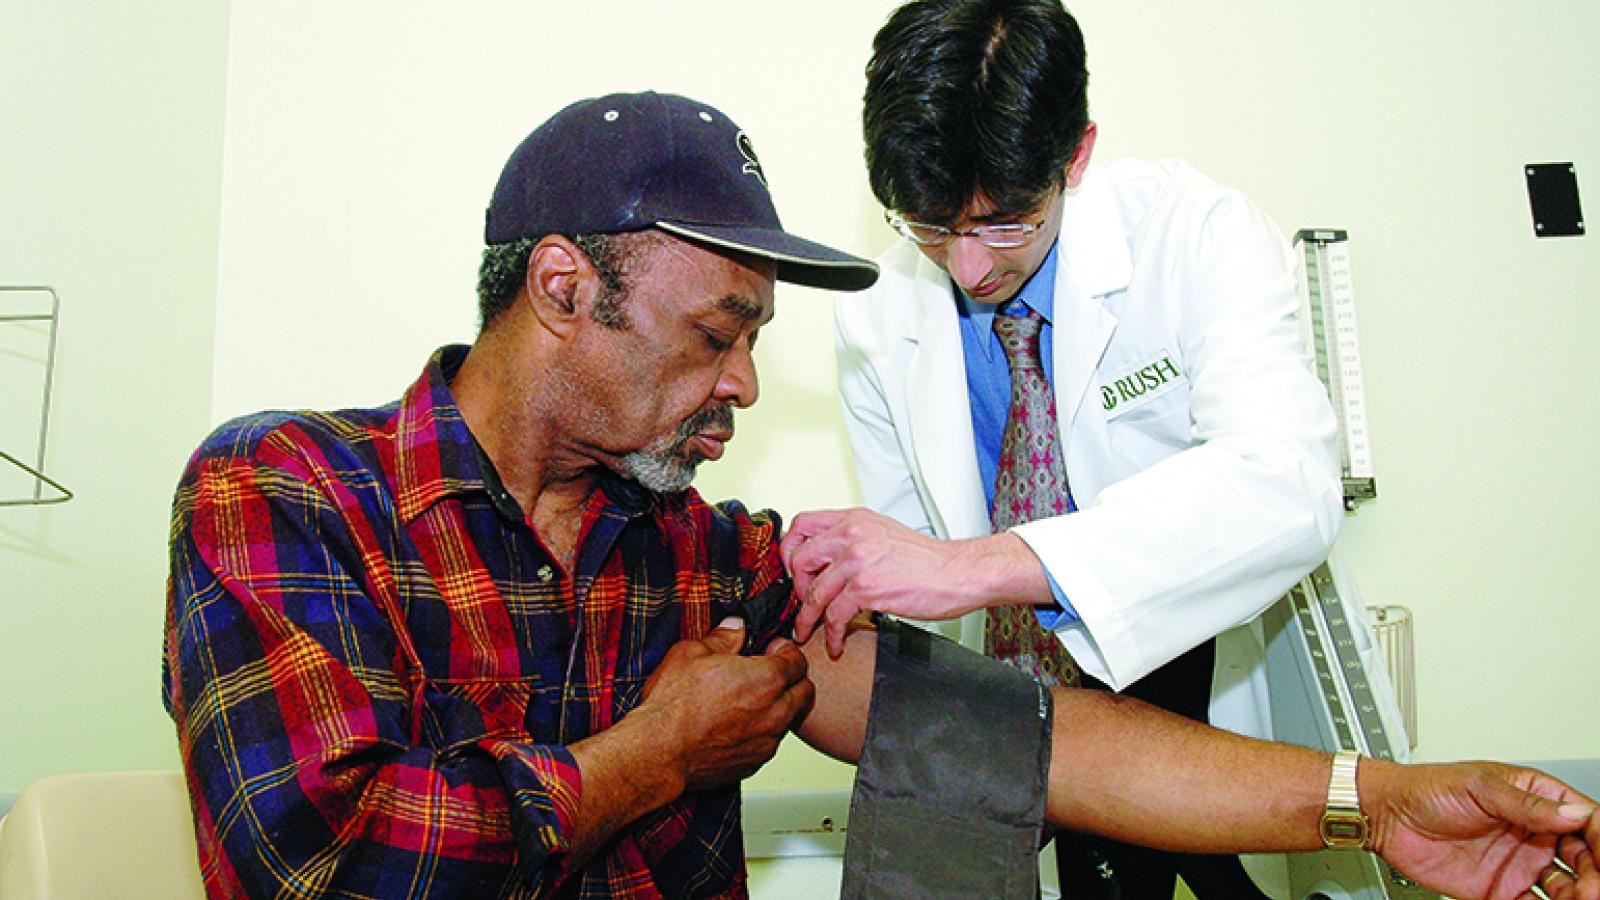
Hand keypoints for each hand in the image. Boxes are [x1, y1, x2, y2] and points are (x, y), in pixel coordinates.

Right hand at [637, 619, 813, 791]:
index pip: (798, 660)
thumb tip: (735, 627)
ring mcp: (767, 741)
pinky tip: (735, 725)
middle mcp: (775, 712)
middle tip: (767, 673)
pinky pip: (768, 743)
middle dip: (792, 679)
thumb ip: (723, 638)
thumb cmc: (673, 705)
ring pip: (788, 719)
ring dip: (778, 707)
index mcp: (767, 679)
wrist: (658, 752)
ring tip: (748, 700)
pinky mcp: (754, 763)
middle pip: (805, 691)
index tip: (772, 649)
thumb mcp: (692, 653)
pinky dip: (760, 732)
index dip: (785, 650)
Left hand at [781, 507, 1047, 656]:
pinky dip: (831, 634)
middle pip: (800, 558)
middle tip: (805, 603)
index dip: (790, 550)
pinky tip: (836, 643)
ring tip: (807, 632)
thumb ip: (854, 540)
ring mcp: (857, 560)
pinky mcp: (867, 588)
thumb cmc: (928, 560)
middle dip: (797, 588)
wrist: (958, 573)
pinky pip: (834, 615)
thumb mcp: (884, 534)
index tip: (794, 571)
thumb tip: (828, 560)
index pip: (802, 524)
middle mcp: (852, 534)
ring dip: (807, 618)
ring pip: (813, 592)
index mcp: (854, 519)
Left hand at [1366, 759, 1598, 899]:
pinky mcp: (1500, 890)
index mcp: (1534, 800)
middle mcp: (1532, 833)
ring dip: (1578, 895)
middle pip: (1584, 857)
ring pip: (1566, 886)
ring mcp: (1518, 863)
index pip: (1586, 820)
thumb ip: (1526, 804)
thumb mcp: (1479, 787)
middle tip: (1592, 888)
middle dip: (1595, 873)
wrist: (1386, 816)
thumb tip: (1574, 811)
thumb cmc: (1427, 789)